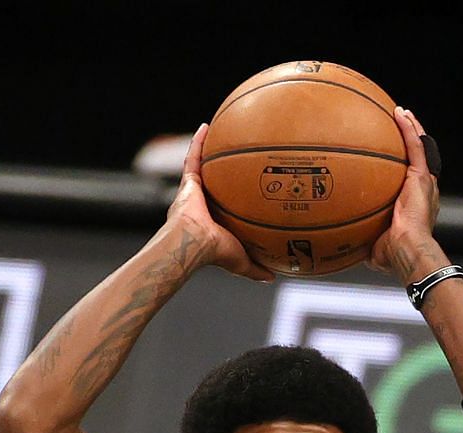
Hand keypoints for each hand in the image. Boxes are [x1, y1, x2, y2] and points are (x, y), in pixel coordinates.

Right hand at [166, 124, 273, 282]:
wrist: (195, 242)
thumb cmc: (216, 253)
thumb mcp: (243, 261)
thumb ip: (256, 268)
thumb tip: (274, 276)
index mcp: (215, 220)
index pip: (226, 205)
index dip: (233, 196)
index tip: (245, 186)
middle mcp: (204, 204)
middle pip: (216, 182)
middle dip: (223, 171)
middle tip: (236, 158)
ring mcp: (195, 192)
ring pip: (204, 167)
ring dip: (210, 151)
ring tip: (221, 132)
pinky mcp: (188, 182)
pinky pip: (193, 157)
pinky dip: (198, 142)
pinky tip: (206, 126)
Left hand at [369, 107, 445, 282]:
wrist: (406, 250)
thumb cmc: (392, 254)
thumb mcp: (369, 242)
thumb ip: (357, 235)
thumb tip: (338, 239)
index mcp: (413, 205)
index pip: (408, 180)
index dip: (402, 166)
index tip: (391, 157)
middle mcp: (422, 191)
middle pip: (417, 159)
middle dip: (409, 142)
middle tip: (399, 127)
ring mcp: (424, 183)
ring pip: (419, 148)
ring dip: (411, 130)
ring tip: (401, 113)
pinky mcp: (421, 177)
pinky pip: (415, 146)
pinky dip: (408, 129)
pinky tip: (399, 113)